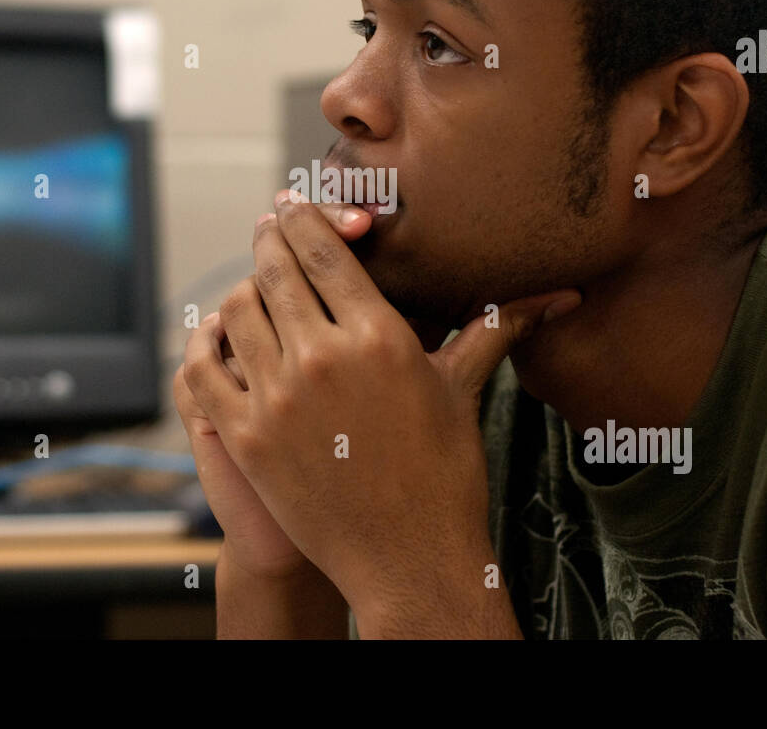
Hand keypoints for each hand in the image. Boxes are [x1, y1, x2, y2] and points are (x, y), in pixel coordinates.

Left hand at [186, 189, 581, 618]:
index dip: (302, 219)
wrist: (410, 561)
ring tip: (254, 283)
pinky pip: (203, 368)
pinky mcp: (245, 436)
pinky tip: (220, 336)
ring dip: (243, 289)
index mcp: (380, 338)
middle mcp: (324, 359)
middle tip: (269, 228)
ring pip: (238, 311)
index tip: (291, 205)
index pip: (325, 250)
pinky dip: (206, 344)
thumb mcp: (463, 390)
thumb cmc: (446, 474)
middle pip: (276, 269)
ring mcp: (277, 399)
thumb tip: (563, 295)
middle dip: (269, 240)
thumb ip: (496, 327)